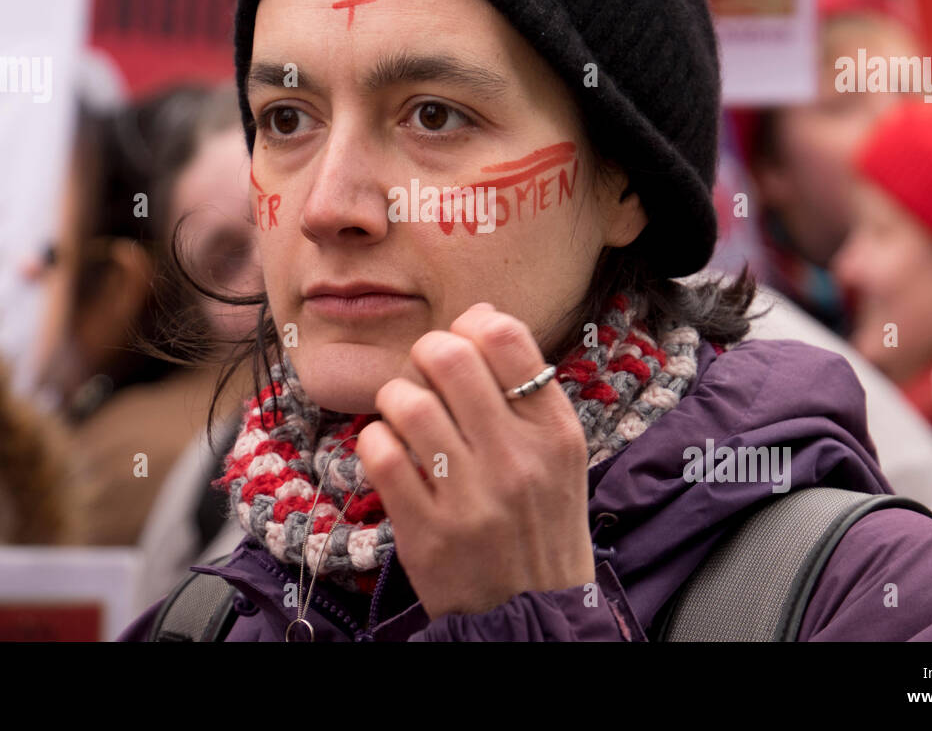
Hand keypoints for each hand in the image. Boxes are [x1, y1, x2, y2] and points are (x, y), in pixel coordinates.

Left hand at [356, 302, 595, 619]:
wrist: (532, 617)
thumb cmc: (539, 523)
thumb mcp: (557, 453)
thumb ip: (523, 387)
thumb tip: (476, 315)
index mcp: (555, 432)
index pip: (505, 335)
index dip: (468, 327)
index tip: (461, 349)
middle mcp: (518, 459)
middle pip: (447, 355)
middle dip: (422, 357)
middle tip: (424, 379)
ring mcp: (472, 498)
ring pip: (406, 401)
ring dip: (395, 401)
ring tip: (405, 422)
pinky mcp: (428, 532)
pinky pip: (379, 454)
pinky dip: (375, 444)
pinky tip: (390, 455)